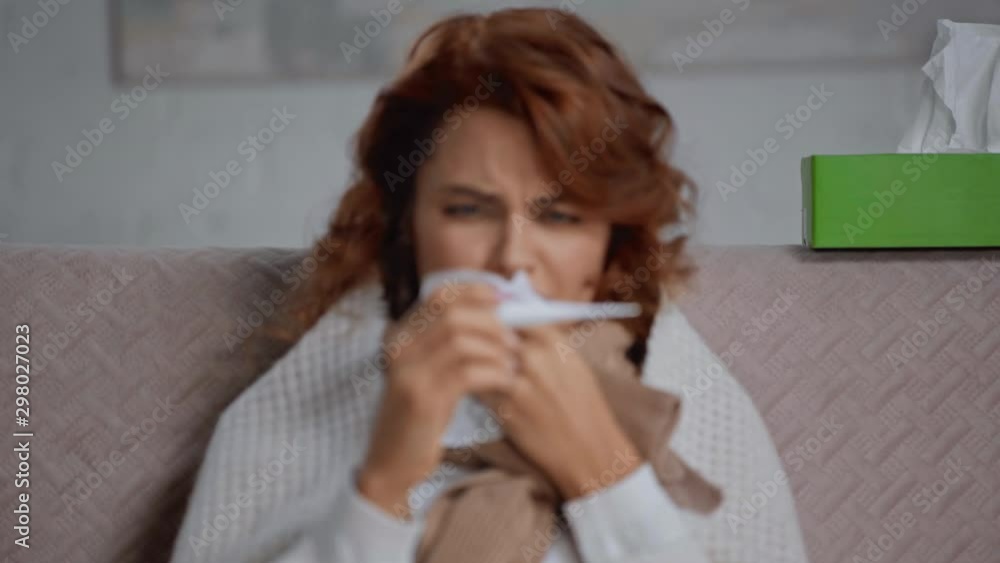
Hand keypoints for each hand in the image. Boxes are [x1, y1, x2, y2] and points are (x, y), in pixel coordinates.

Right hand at [357, 283, 516, 517]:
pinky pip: (468, 373)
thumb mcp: (430, 373)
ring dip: (496, 349)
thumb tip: (498, 309)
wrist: (391, 463)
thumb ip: (450, 343)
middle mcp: (398, 347)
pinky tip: (506, 381)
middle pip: (454, 315)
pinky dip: (494, 373)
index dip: (474, 292)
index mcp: (399, 335)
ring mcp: (408, 372)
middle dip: (492, 322)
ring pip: (462, 341)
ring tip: (514, 362)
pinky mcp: (423, 399)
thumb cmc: (421, 415)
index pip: (439, 296)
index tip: (503, 299)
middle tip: (515, 339)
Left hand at [479, 322, 643, 500]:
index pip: (517, 317)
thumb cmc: (585, 408)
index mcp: (557, 345)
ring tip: (478, 370)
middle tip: (479, 348)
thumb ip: (549, 345)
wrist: (589, 451)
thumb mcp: (575, 366)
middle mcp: (537, 360)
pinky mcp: (506, 409)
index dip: (502, 321)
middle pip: (495, 336)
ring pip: (484, 361)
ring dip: (479, 365)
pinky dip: (480, 388)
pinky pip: (482, 389)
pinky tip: (484, 393)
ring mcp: (520, 384)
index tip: (495, 329)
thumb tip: (517, 327)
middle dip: (487, 343)